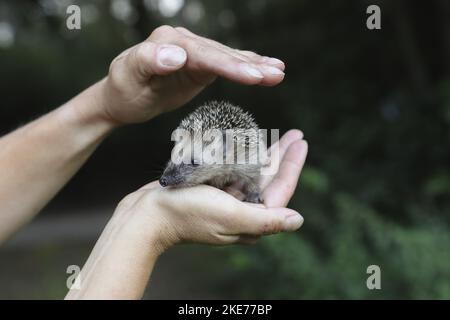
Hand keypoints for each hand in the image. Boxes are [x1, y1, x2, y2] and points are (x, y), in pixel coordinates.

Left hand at [96, 25, 284, 124]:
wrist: (122, 98)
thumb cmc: (124, 89)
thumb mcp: (129, 76)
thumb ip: (149, 61)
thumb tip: (177, 54)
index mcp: (167, 42)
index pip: (204, 54)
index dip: (230, 65)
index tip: (252, 76)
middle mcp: (183, 42)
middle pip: (221, 54)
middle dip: (250, 65)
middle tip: (276, 74)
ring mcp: (194, 52)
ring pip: (228, 57)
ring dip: (255, 65)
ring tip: (279, 72)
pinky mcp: (199, 65)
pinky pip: (226, 63)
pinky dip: (246, 65)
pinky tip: (265, 66)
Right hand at [115, 130, 306, 248]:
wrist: (148, 215)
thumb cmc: (187, 213)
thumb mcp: (230, 216)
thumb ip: (265, 219)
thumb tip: (297, 220)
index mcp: (250, 220)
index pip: (280, 190)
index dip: (292, 166)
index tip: (301, 141)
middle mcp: (242, 213)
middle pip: (269, 181)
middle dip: (283, 157)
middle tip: (296, 134)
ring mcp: (227, 202)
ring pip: (253, 174)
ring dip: (266, 155)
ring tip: (279, 137)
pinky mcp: (212, 193)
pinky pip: (234, 172)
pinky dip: (243, 157)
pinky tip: (250, 143)